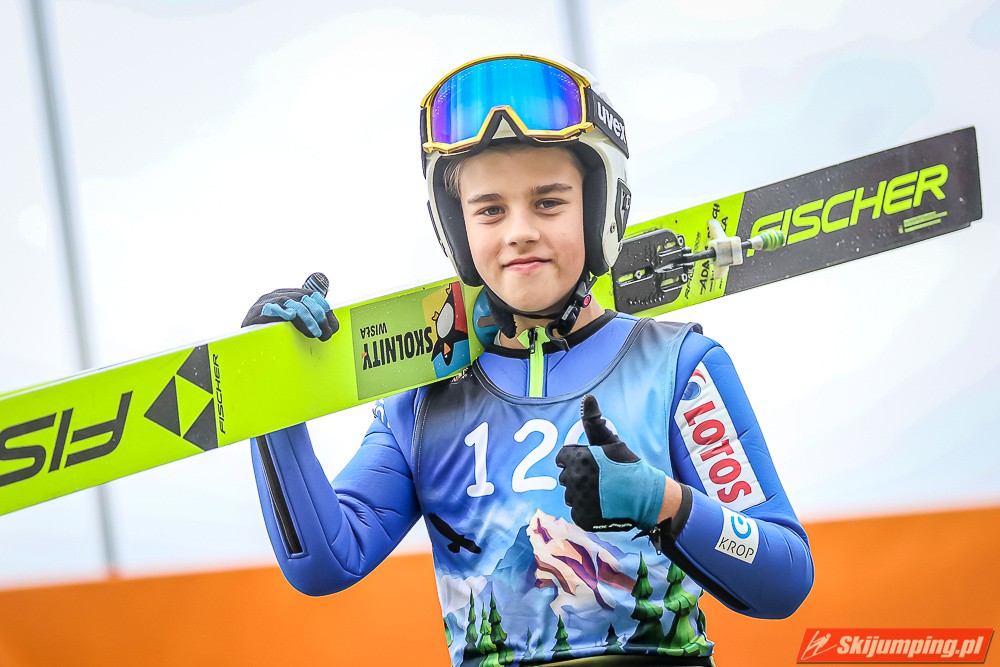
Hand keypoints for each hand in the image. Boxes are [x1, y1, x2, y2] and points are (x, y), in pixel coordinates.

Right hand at [242, 272, 338, 340]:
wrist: (247, 342)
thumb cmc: (273, 332)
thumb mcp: (294, 323)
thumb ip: (311, 318)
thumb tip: (331, 322)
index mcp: (287, 294)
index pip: (309, 293)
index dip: (321, 304)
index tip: (329, 317)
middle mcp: (277, 295)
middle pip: (301, 298)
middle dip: (316, 314)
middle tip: (324, 330)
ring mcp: (265, 302)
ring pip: (290, 304)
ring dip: (306, 318)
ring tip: (315, 332)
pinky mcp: (255, 313)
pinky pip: (268, 309)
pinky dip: (280, 311)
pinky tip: (290, 316)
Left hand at [555, 394, 666, 531]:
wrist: (647, 496)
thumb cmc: (628, 466)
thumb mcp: (611, 441)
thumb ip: (594, 421)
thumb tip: (587, 397)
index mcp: (578, 458)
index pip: (562, 457)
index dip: (575, 459)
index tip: (590, 463)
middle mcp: (575, 479)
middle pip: (566, 477)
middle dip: (579, 476)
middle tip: (600, 479)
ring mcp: (578, 500)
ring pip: (571, 496)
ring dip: (581, 494)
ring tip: (602, 492)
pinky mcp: (583, 518)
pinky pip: (577, 512)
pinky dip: (587, 511)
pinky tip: (602, 505)